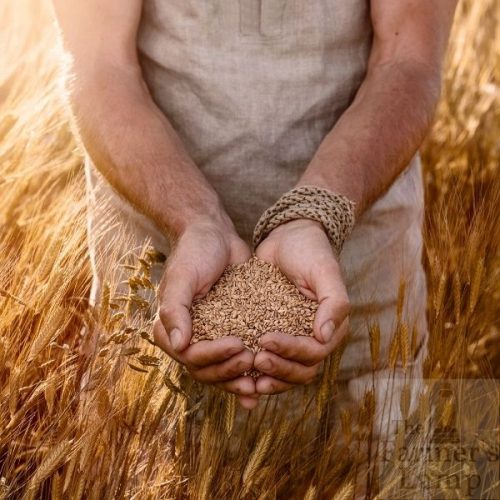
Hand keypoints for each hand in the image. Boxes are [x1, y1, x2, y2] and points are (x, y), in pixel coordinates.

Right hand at [153, 218, 258, 408]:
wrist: (215, 234)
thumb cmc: (194, 252)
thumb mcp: (182, 277)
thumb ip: (175, 310)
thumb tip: (179, 345)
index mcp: (170, 328)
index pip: (190, 356)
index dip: (213, 357)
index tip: (238, 344)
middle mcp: (188, 337)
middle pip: (205, 370)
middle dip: (228, 370)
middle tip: (251, 358)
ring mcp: (209, 337)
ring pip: (221, 370)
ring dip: (239, 376)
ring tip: (260, 374)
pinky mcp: (230, 331)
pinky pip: (236, 357)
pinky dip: (248, 372)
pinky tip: (263, 382)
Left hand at [254, 218, 349, 394]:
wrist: (287, 236)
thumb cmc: (310, 250)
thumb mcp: (324, 271)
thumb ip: (333, 303)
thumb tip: (324, 336)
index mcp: (330, 326)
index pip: (314, 352)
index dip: (291, 352)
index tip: (265, 339)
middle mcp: (313, 337)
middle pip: (301, 370)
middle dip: (279, 369)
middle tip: (255, 359)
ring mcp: (293, 337)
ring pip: (285, 371)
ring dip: (269, 376)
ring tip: (247, 371)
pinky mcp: (273, 332)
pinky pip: (269, 358)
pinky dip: (257, 371)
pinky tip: (239, 372)